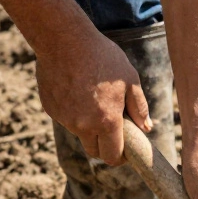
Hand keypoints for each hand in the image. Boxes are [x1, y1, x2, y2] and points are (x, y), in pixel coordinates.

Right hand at [34, 26, 151, 165]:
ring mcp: (65, 119)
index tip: (125, 151)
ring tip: (92, 97)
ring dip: (88, 125)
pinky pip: (65, 118)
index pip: (112, 156)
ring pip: (79, 132)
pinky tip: (76, 89)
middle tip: (112, 130)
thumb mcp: (129, 80)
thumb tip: (146, 127)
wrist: (64, 40)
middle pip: (94, 151)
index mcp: (106, 121)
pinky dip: (73, 111)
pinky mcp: (51, 109)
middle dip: (104, 146)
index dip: (120, 158)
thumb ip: (139, 108)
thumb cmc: (102, 57)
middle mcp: (83, 126)